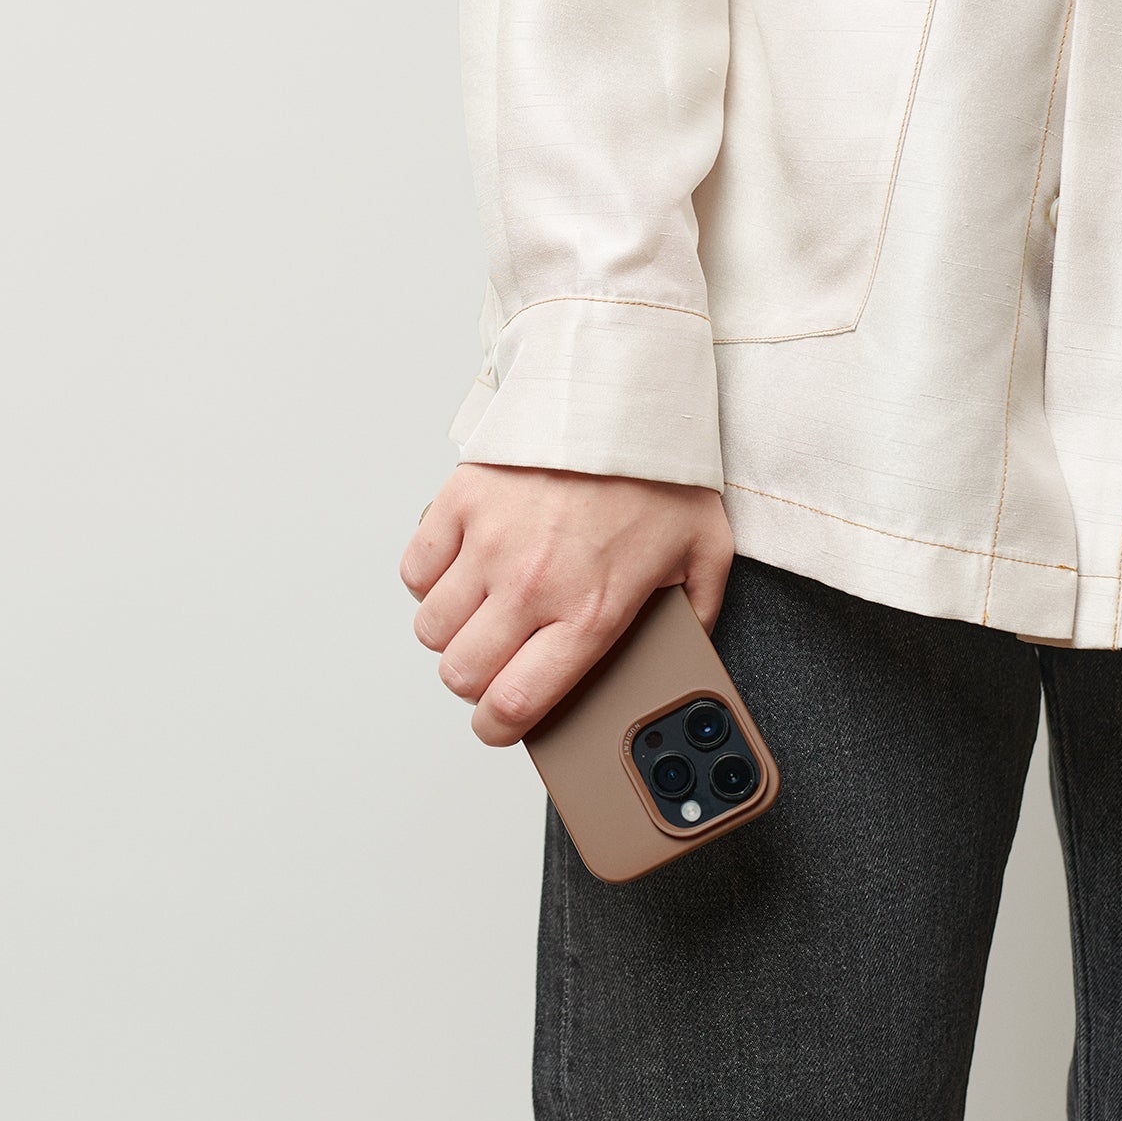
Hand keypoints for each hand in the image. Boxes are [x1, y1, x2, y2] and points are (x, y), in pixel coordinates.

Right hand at [399, 463, 733, 746]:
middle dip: (475, 682)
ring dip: (451, 632)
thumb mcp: (706, 555)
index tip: (498, 725)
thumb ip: (694, 616)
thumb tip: (682, 655)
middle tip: (494, 665)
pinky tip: (460, 569)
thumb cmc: (665, 471)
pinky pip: (415, 568)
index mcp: (589, 611)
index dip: (497, 730)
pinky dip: (429, 579)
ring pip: (432, 627)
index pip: (513, 704)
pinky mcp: (460, 501)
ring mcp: (488, 542)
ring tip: (479, 614)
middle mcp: (531, 584)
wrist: (626, 391)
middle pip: (462, 674)